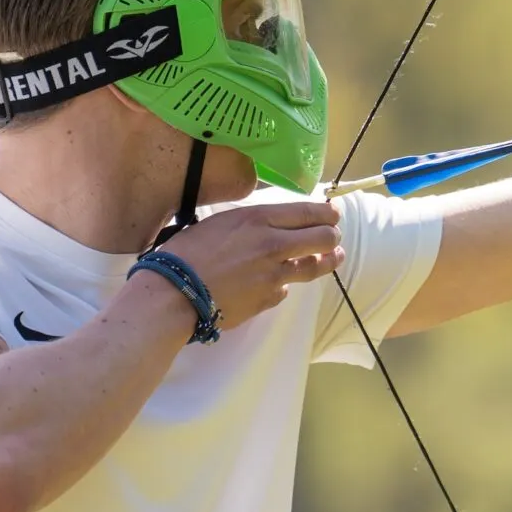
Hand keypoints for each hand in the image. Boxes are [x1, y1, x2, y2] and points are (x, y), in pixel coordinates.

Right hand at [154, 198, 344, 331]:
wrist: (175, 294)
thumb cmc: (186, 253)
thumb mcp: (219, 223)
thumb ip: (249, 223)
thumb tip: (268, 227)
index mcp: (259, 219)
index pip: (308, 213)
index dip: (327, 214)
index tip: (333, 214)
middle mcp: (273, 244)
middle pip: (322, 238)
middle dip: (332, 236)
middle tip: (333, 236)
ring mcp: (275, 275)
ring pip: (315, 266)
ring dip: (329, 260)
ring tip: (336, 257)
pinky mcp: (269, 299)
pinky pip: (286, 290)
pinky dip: (284, 285)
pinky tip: (281, 284)